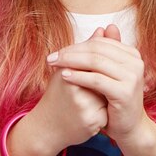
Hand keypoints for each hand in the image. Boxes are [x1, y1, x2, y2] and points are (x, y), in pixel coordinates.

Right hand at [27, 27, 108, 152]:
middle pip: (103, 77)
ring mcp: (84, 106)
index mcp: (67, 72)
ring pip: (108, 94)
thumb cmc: (57, 94)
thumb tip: (105, 28)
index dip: (97, 66)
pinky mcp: (92, 123)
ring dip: (105, 96)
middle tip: (94, 87)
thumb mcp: (67, 68)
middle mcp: (75, 88)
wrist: (46, 127)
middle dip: (103, 80)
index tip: (91, 72)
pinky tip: (93, 114)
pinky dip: (105, 112)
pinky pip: (108, 112)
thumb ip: (87, 49)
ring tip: (90, 102)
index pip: (95, 60)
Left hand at [47, 24, 148, 143]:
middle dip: (71, 52)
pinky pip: (96, 79)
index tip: (58, 52)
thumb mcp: (109, 73)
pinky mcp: (125, 92)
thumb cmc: (115, 99)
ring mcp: (132, 76)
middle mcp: (135, 62)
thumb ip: (105, 52)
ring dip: (71, 61)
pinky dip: (78, 76)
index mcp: (132, 54)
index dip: (77, 45)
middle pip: (96, 50)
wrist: (128, 126)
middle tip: (52, 57)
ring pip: (95, 62)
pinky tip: (64, 76)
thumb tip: (100, 27)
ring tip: (54, 64)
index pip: (99, 43)